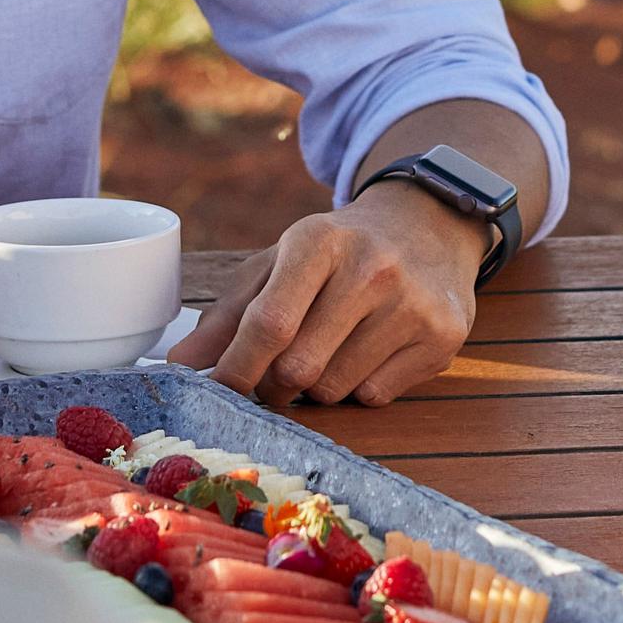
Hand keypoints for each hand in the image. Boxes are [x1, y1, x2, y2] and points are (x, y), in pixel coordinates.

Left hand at [176, 184, 478, 405]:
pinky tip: (368, 352)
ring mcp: (413, 303)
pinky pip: (375, 396)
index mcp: (318, 241)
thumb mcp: (280, 264)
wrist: (427, 226)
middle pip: (298, 367)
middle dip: (273, 385)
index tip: (219, 391)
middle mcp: (371, 268)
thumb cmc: (338, 251)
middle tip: (274, 376)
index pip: (269, 323)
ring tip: (329, 350)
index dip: (236, 369)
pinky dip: (359, 388)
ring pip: (334, 388)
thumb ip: (229, 315)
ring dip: (317, 387)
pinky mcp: (443, 336)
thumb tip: (179, 365)